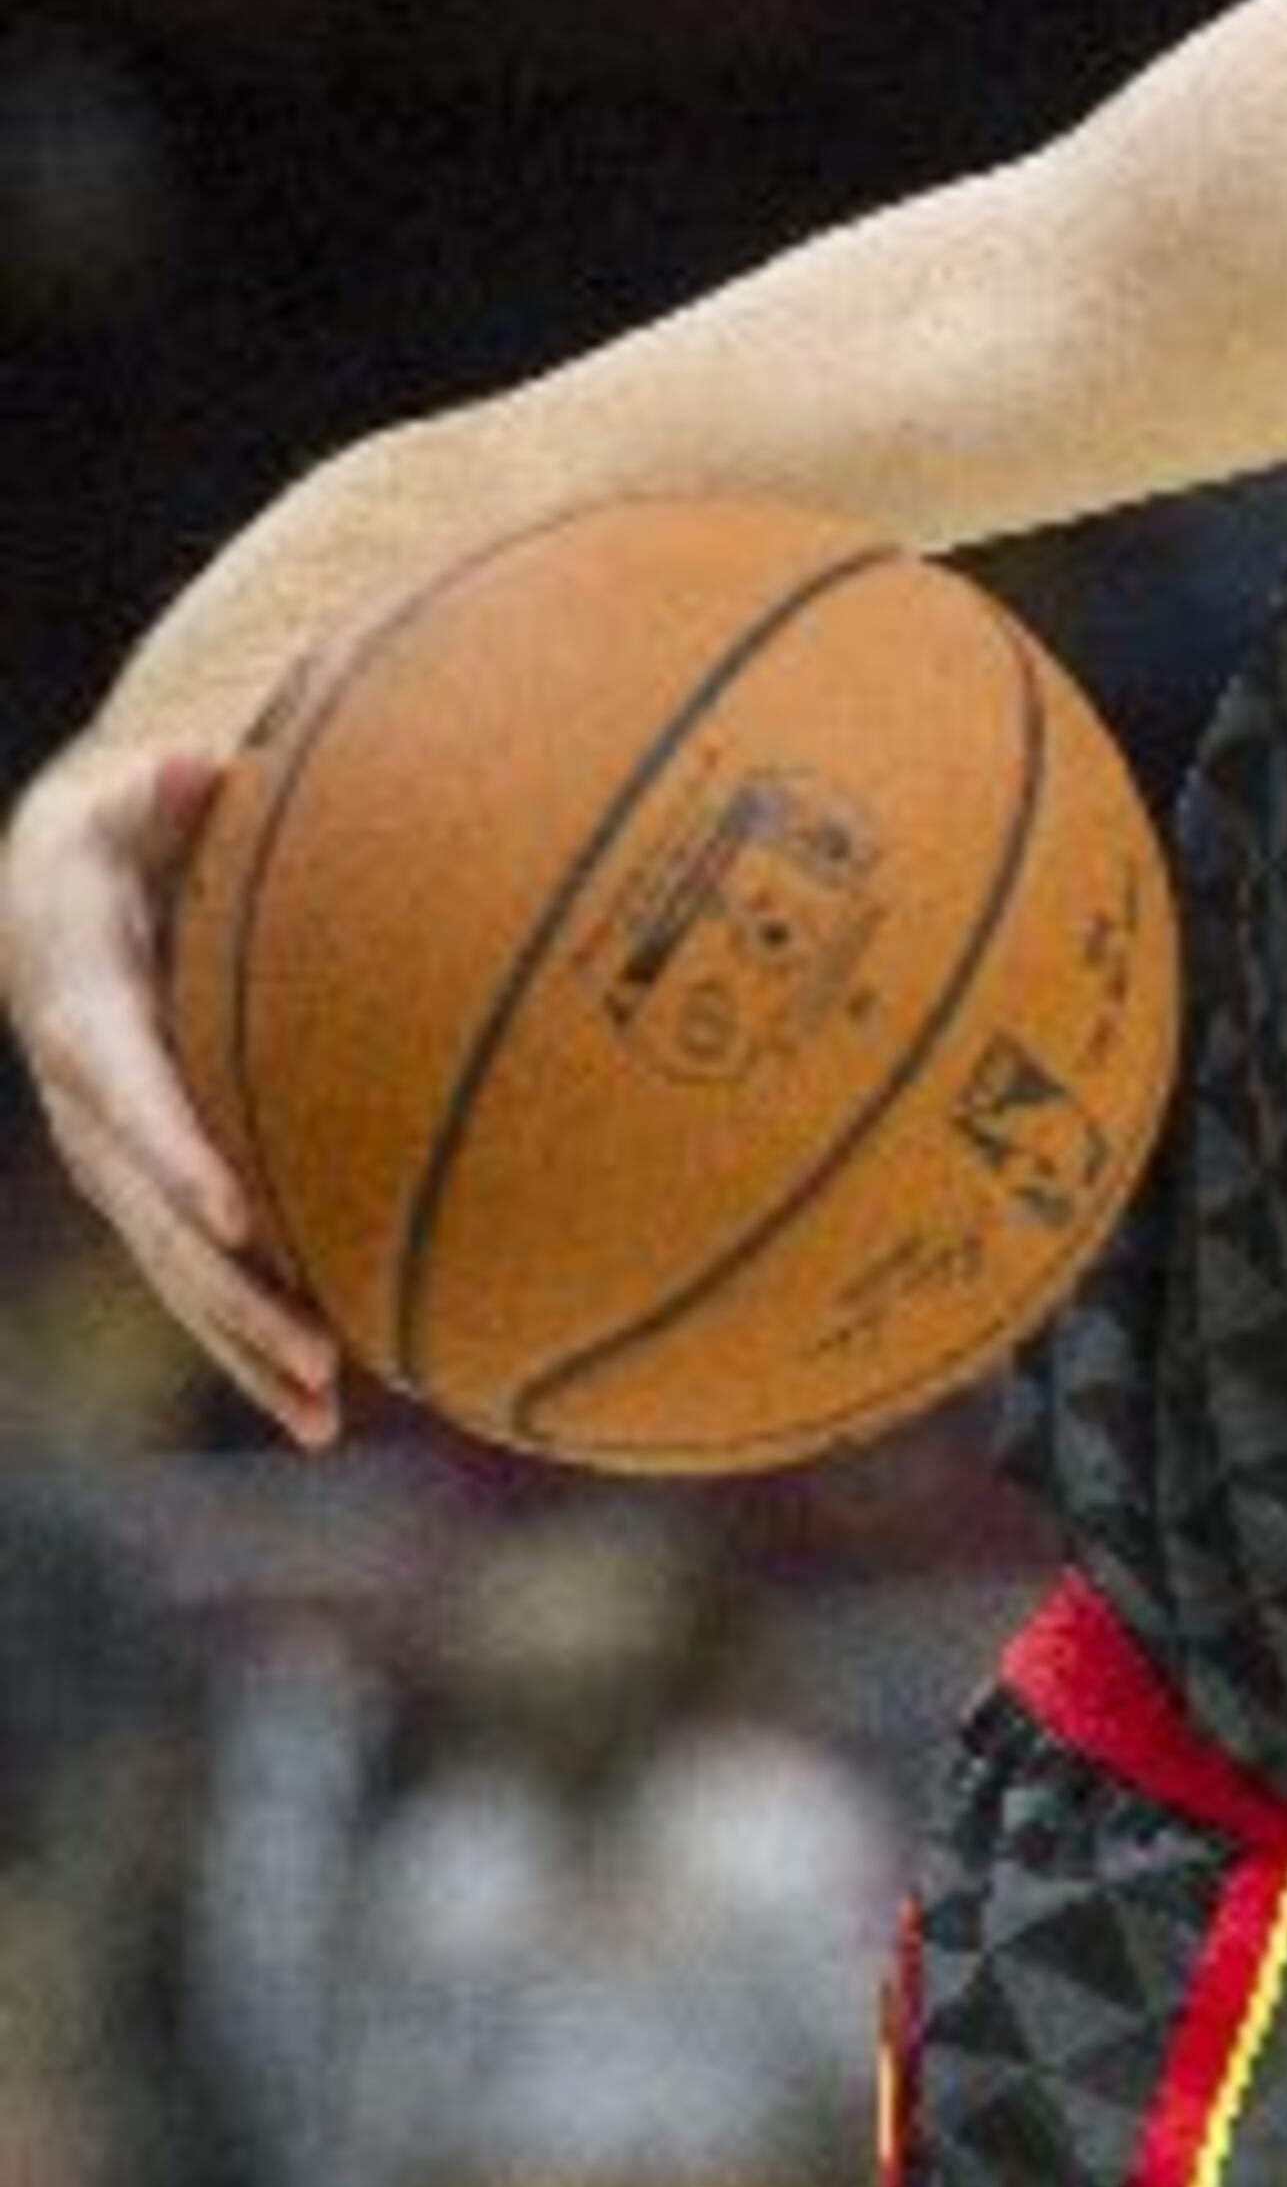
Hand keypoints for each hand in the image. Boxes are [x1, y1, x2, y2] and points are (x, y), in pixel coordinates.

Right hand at [0, 735, 342, 1443]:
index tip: (238, 1218)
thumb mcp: (128, 807)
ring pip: (175, 1274)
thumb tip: (194, 766)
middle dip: (230, 1293)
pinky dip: (251, 1352)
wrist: (60, 903)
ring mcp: (116, 1167)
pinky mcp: (151, 1200)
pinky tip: (322, 1420)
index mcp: (86, 1018)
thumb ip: (159, 795)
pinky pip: (196, 1285)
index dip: (176, 1159)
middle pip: (155, 1221)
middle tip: (315, 1352)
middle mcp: (90, 1113)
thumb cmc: (123, 839)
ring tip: (326, 1414)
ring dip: (248, 1349)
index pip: (126, 1097)